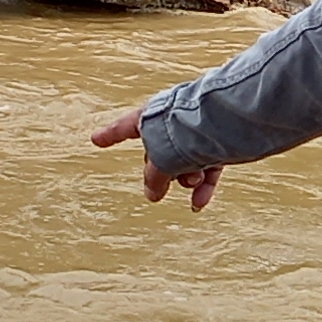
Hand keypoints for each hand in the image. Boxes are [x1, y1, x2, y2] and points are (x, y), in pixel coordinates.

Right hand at [87, 105, 216, 211]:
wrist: (225, 122)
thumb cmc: (187, 131)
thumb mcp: (160, 158)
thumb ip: (153, 177)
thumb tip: (151, 195)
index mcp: (152, 117)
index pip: (124, 127)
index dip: (110, 135)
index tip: (97, 140)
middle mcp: (174, 123)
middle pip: (160, 153)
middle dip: (162, 173)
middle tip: (159, 191)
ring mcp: (197, 133)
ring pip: (185, 163)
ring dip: (185, 179)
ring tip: (192, 182)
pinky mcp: (219, 144)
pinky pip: (207, 169)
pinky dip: (203, 187)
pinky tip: (198, 203)